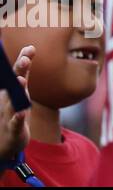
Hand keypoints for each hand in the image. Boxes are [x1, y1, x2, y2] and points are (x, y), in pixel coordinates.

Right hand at [1, 45, 34, 161]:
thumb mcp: (20, 90)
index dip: (23, 61)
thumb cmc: (12, 111)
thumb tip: (30, 47)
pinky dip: (18, 118)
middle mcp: (7, 100)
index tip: (30, 49)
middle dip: (18, 72)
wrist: (4, 142)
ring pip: (13, 102)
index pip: (17, 73)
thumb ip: (24, 71)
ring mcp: (9, 114)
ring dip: (17, 92)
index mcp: (11, 90)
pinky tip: (21, 113)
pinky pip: (15, 123)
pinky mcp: (13, 129)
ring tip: (22, 81)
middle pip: (14, 85)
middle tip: (24, 60)